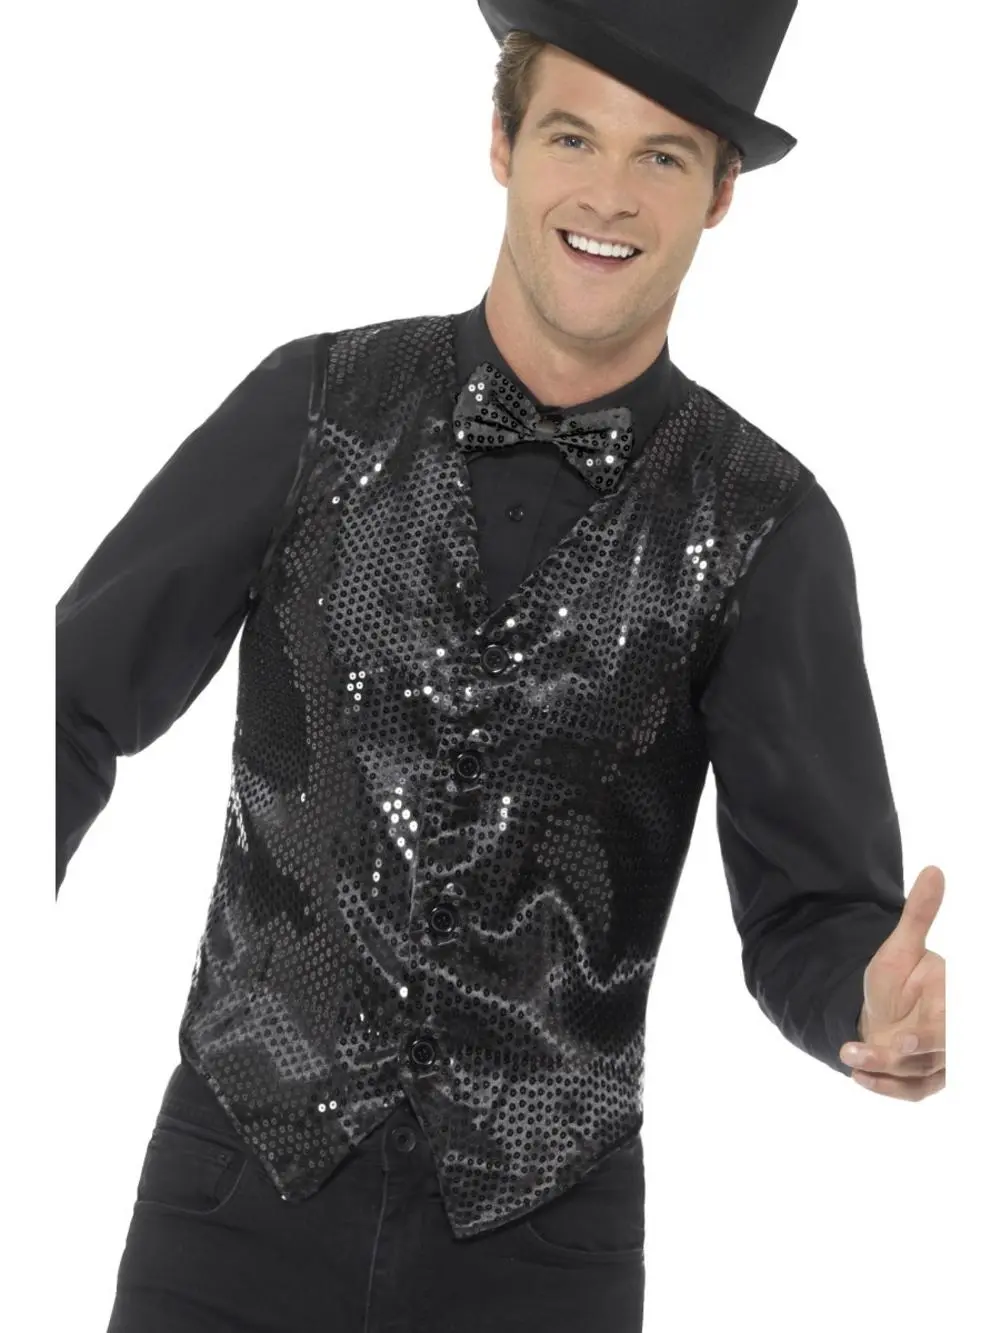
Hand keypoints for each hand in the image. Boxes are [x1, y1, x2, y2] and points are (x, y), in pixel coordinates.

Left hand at [839, 865, 945, 1099]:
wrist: (881, 1011)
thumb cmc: (896, 979)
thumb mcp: (901, 946)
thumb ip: (919, 915)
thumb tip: (934, 869)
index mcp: (952, 1000)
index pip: (950, 1022)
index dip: (933, 1033)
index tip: (907, 1036)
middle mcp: (953, 1033)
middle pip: (937, 1052)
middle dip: (903, 1054)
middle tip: (869, 1049)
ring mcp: (941, 1060)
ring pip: (920, 1073)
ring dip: (883, 1068)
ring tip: (848, 1054)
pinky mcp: (926, 1081)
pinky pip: (912, 1092)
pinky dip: (887, 1088)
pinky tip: (859, 1078)